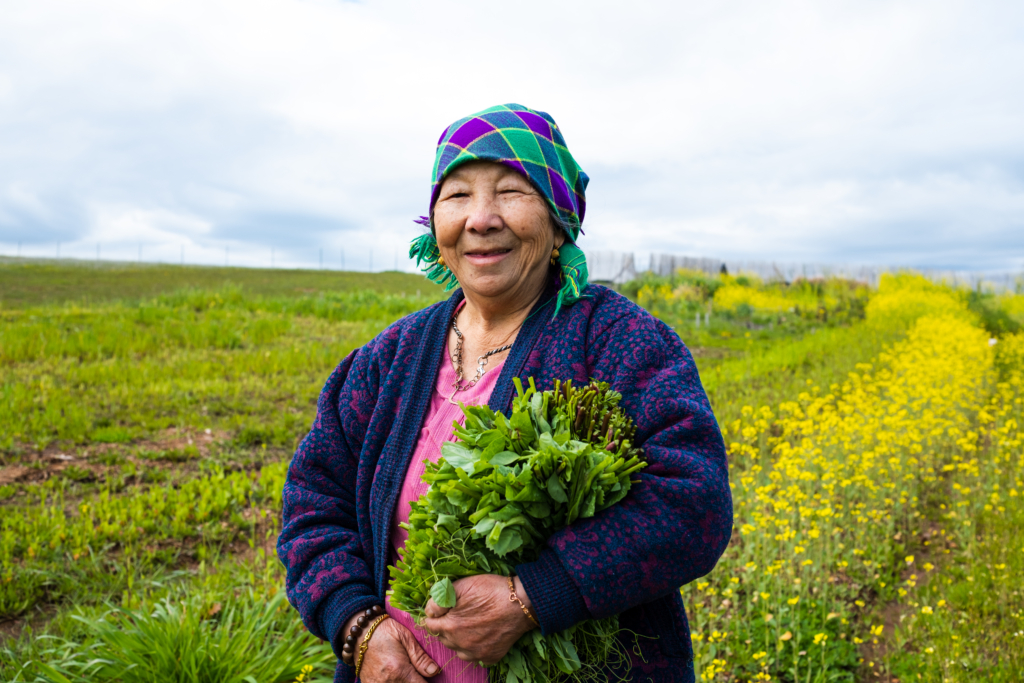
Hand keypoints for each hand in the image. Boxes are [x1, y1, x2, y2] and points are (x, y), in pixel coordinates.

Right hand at [353, 617, 439, 682]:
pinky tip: (395, 675)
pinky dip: (394, 682)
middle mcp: (387, 682)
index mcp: (399, 670)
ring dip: (406, 682)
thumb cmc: (385, 630)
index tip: (429, 676)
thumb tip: (434, 671)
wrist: (359, 631)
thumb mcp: (406, 637)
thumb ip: (420, 657)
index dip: (429, 682)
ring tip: (408, 672)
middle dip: (417, 681)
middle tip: (419, 673)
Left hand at [422, 574, 536, 664]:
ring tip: (468, 625)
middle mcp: (461, 645)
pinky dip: (475, 648)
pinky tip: (481, 635)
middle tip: (457, 614)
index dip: (434, 616)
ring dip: (458, 639)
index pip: (430, 625)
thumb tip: (428, 611)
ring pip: (458, 649)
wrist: (521, 602)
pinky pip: (475, 657)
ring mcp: (476, 653)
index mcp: (450, 627)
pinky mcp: (490, 657)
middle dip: (446, 626)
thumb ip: (440, 599)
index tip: (442, 610)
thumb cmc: (491, 590)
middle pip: (444, 638)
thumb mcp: (462, 586)